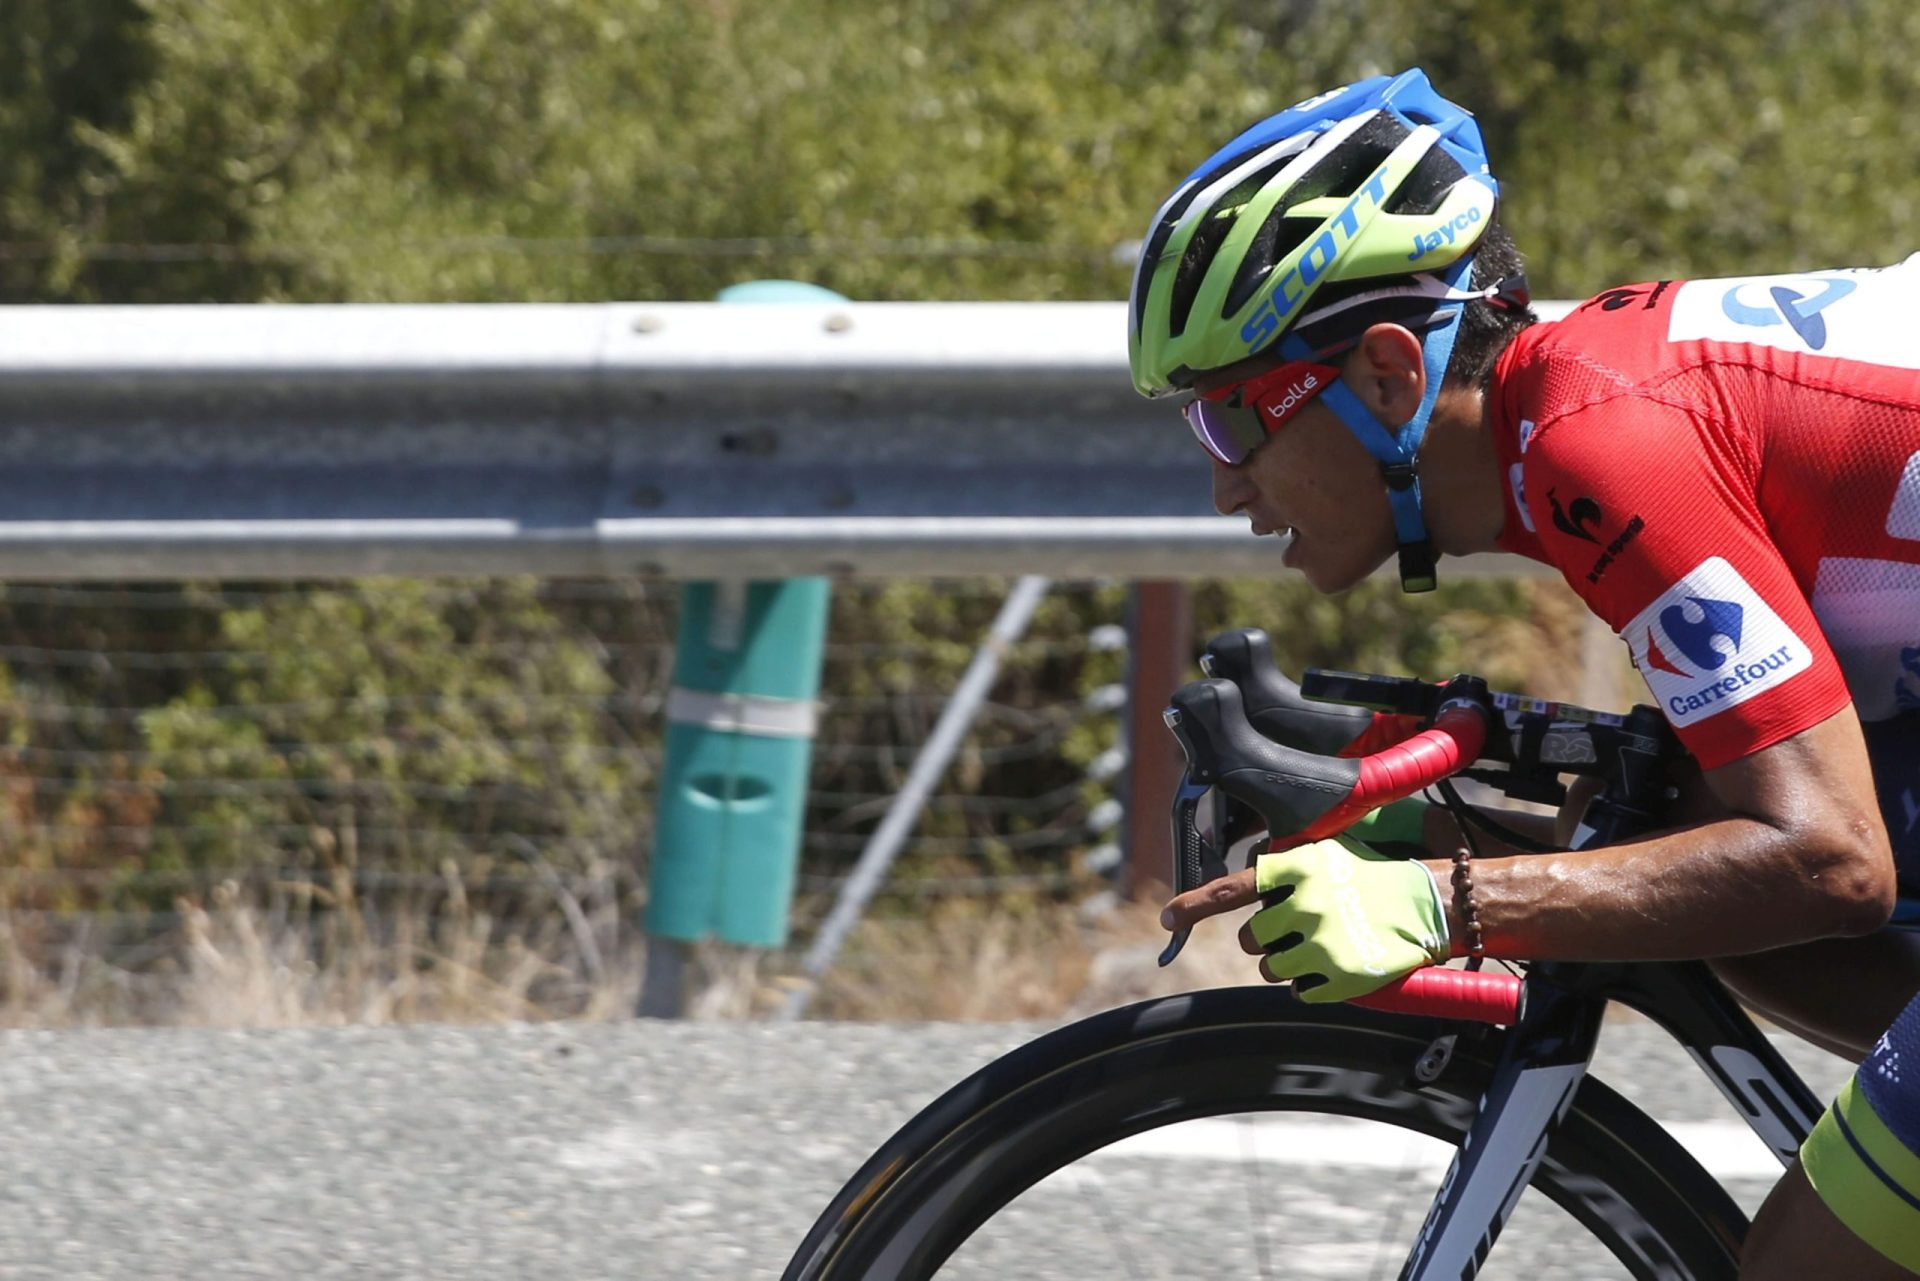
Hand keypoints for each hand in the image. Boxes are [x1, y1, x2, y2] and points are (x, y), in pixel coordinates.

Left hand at [1159, 836, 1447, 1001]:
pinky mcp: (1340, 976)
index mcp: (1297, 869)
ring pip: (1268, 968)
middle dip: (1266, 939)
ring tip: (1319, 944)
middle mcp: (1304, 904)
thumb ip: (1281, 871)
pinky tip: (1334, 963)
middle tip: (1297, 929)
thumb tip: (1241, 887)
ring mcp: (1322, 942)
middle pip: (1249, 939)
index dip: (1194, 905)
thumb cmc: (1369, 877)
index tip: (1166, 918)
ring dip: (1285, 963)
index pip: (1232, 889)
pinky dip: (1309, 984)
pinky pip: (1298, 991)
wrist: (1427, 903)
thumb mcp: (1323, 857)